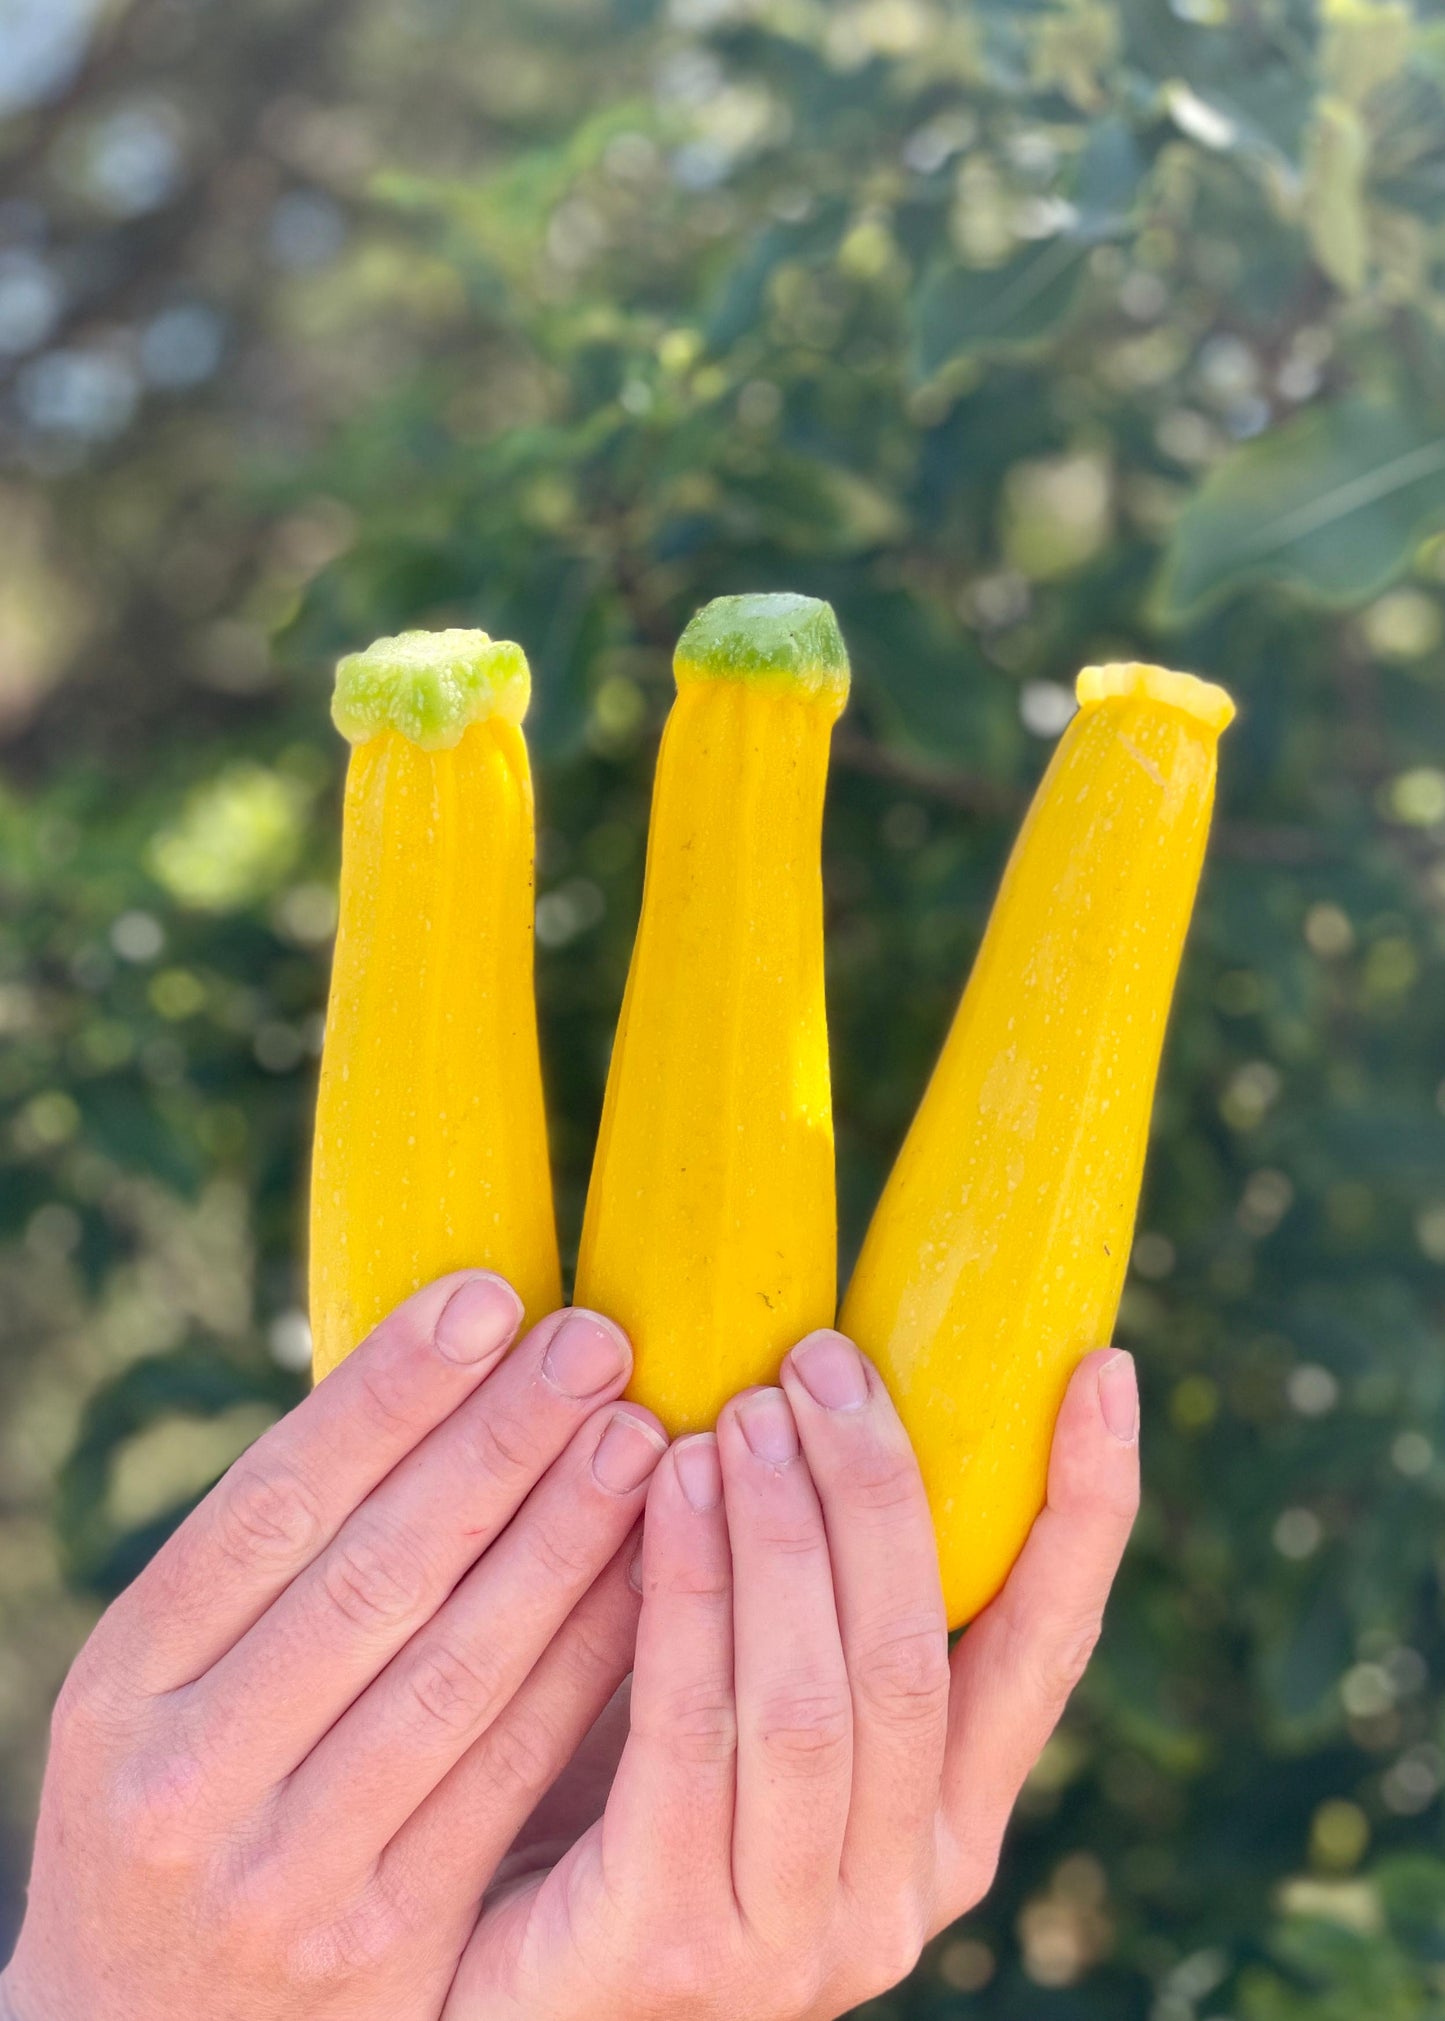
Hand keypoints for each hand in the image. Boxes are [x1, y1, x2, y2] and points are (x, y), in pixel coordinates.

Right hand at [0, 1273, 667, 2020]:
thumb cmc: (185, 1806)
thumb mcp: (168, 1690)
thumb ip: (278, 1569)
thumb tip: (442, 1379)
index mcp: (122, 1686)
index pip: (271, 1504)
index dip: (388, 1391)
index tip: (489, 1296)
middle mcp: (187, 1781)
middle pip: (371, 1575)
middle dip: (497, 1444)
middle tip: (594, 1340)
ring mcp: (286, 1878)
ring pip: (453, 1670)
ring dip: (562, 1540)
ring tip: (637, 1434)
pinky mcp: (388, 1950)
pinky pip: (508, 1775)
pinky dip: (586, 1664)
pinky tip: (652, 1575)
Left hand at [446, 1336, 1139, 2020]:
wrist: (506, 1980)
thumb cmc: (621, 1797)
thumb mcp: (753, 1700)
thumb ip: (811, 1604)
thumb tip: (829, 1388)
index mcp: (949, 1827)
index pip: (1047, 1652)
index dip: (1084, 1509)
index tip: (1102, 1369)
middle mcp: (898, 1893)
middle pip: (917, 1658)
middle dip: (880, 1491)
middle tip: (823, 1360)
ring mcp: (792, 1939)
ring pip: (815, 1698)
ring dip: (785, 1531)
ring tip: (744, 1408)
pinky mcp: (671, 1943)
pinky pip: (692, 1734)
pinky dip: (690, 1592)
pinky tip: (666, 1487)